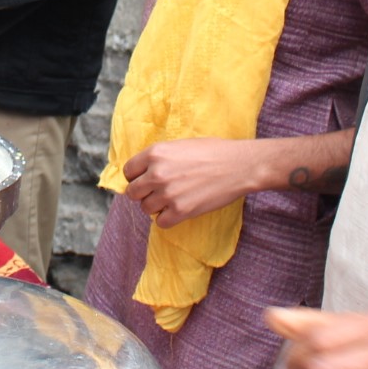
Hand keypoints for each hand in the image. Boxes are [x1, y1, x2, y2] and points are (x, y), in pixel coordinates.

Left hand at [122, 137, 265, 227]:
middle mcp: (157, 173)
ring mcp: (168, 194)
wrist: (239, 165)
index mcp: (155, 153)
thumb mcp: (179, 145)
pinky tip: (178, 210)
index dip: (135, 177)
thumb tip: (143, 172)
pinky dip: (168, 219)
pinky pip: (161, 223)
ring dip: (156, 207)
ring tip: (172, 200)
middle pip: (133, 192)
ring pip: (146, 209)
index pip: (128, 171)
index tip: (144, 180)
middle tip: (157, 192)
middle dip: (143, 193)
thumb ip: (159, 158)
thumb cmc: (213, 152)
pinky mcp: (181, 211)